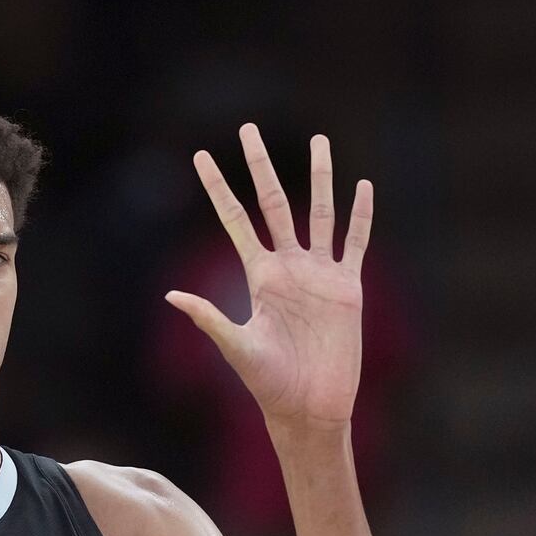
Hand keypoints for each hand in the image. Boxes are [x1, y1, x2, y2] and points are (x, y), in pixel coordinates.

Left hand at [165, 124, 371, 432]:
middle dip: (260, 166)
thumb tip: (172, 295)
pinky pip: (356, 243)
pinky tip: (363, 187)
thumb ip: (209, 318)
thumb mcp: (236, 347)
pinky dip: (361, 216)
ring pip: (320, 213)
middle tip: (247, 128)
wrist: (309, 407)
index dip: (218, 188)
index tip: (200, 156)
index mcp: (259, 276)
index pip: (235, 220)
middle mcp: (288, 267)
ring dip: (320, 177)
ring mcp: (320, 275)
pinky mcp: (348, 289)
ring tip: (319, 140)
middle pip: (274, 203)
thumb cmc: (269, 384)